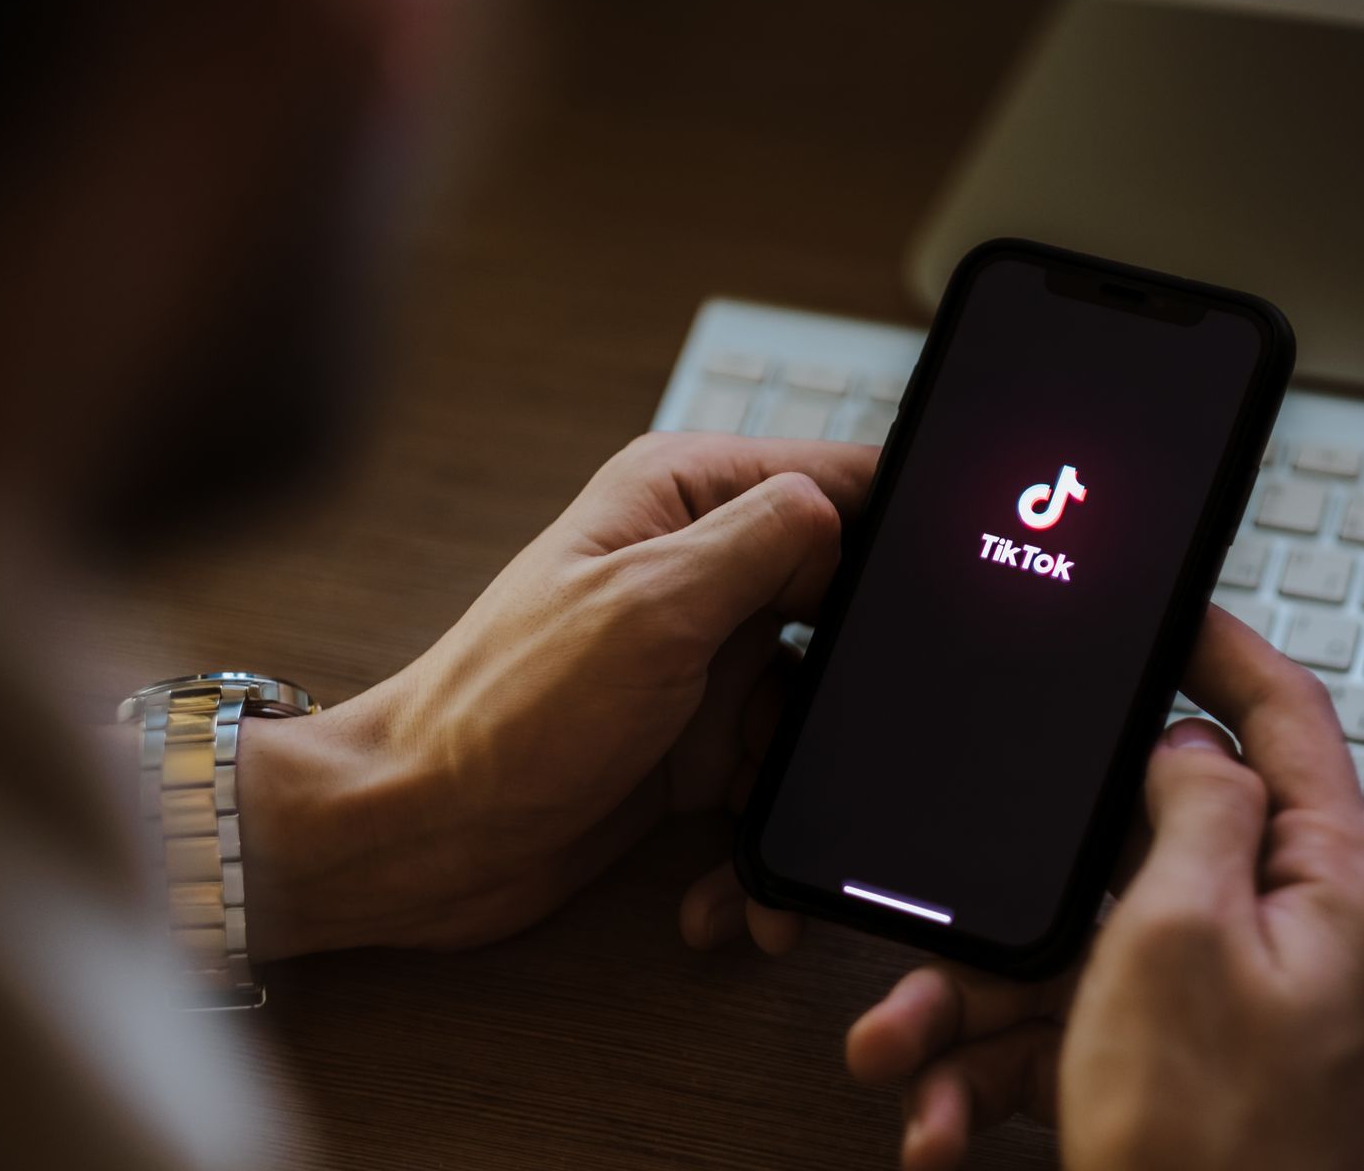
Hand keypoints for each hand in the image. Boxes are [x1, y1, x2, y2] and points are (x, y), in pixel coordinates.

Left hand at [232, 432, 876, 960]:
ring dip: (804, 778)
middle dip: (855, 683)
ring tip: (769, 834)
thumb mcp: (652, 606)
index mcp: (682, 500)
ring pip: (815, 703)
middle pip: (840, 602)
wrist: (424, 838)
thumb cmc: (506, 711)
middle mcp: (698, 569)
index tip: (938, 598)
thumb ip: (762, 541)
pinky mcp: (696, 740)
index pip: (830, 479)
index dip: (893, 533)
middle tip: (861, 740)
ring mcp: (700, 658)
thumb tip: (844, 505)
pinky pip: (774, 774)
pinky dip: (765, 832)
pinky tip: (737, 883)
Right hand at [840, 608, 1363, 1170]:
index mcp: (1323, 886)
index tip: (1162, 605)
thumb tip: (1189, 745)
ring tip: (901, 1046)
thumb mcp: (1179, 937)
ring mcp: (1220, 1007)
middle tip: (957, 885)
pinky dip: (992, 1069)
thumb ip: (1192, 811)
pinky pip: (1063, 1030)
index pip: (1285, 718)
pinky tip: (941, 1118)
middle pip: (1140, 844)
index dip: (1221, 645)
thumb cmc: (1209, 1145)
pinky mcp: (1162, 1068)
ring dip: (976, 998)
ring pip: (1075, 947)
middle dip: (1024, 879)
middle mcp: (1281, 937)